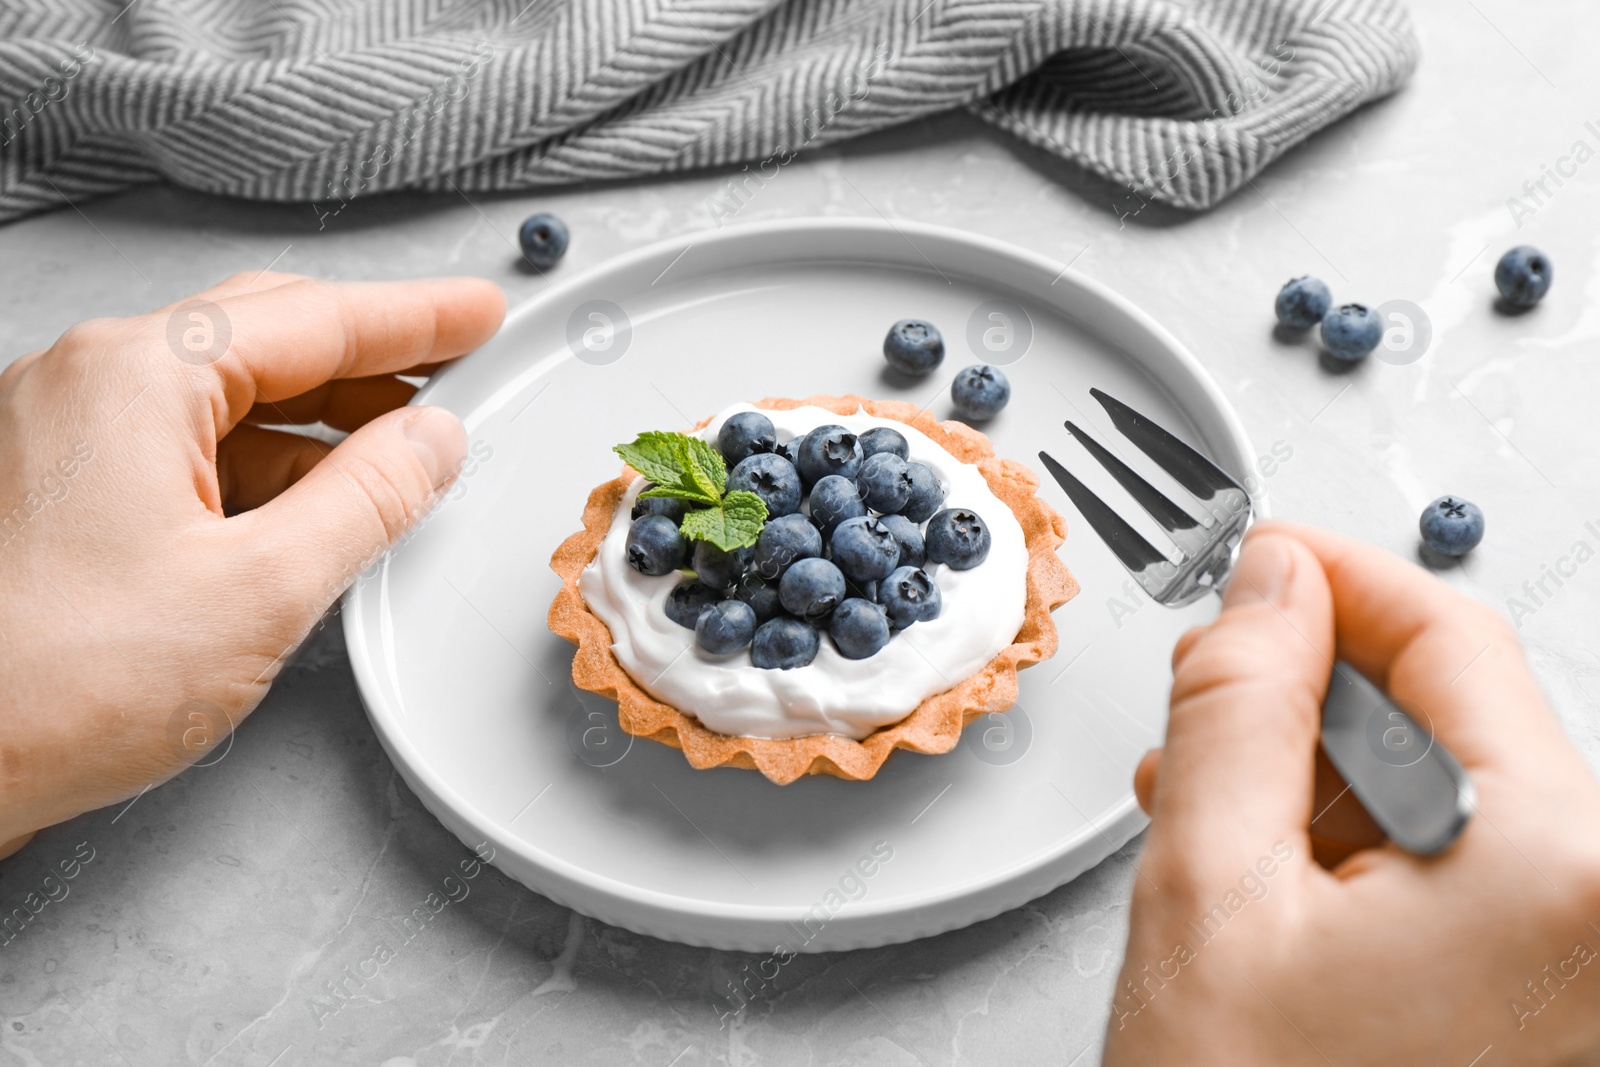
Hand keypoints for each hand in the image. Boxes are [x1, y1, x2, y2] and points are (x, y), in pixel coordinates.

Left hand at [0, 272, 504, 856]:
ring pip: (223, 396)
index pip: (312, 316)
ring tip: (400, 453)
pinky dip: (259, 462)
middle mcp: (87, 382)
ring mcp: (61, 433)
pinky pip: (181, 444)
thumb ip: (367, 499)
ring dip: (318, 419)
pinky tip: (311, 503)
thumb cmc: (49, 686)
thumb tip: (430, 442)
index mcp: (136, 377)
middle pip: (264, 337)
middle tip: (455, 369)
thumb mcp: (260, 590)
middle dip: (370, 359)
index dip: (416, 316)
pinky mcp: (54, 489)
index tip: (477, 312)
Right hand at [1105, 522, 1599, 1065]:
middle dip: (1311, 693)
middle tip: (1205, 700)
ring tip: (1210, 810)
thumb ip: (1239, 706)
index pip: (1448, 638)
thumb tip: (1270, 585)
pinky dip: (1357, 853)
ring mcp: (1580, 965)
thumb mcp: (1209, 891)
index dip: (1331, 578)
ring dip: (1321, 778)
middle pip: (1453, 716)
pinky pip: (1459, 875)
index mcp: (1558, 869)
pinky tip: (1269, 873)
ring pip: (1448, 797)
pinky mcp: (1544, 1000)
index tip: (1257, 556)